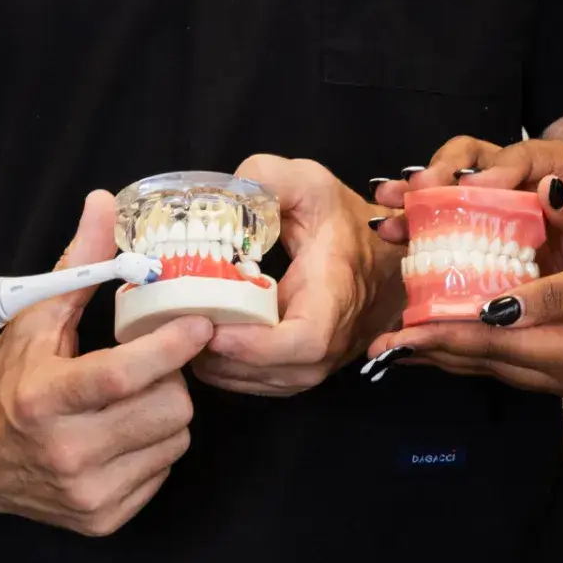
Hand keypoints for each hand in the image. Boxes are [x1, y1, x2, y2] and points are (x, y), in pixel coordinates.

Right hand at [0, 189, 210, 534]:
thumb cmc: (3, 378)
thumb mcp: (33, 319)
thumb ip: (78, 264)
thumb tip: (102, 204)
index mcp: (45, 398)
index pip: (127, 374)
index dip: (172, 346)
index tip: (199, 324)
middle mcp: (66, 453)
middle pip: (169, 410)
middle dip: (170, 378)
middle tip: (151, 364)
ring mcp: (85, 493)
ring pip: (174, 442)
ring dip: (165, 414)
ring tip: (133, 398)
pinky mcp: (99, 520)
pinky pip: (161, 474)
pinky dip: (152, 450)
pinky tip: (122, 433)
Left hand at [191, 155, 398, 396]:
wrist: (383, 250)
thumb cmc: (342, 217)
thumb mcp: (308, 182)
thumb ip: (266, 178)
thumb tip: (224, 197)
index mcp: (334, 291)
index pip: (305, 340)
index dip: (256, 345)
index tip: (212, 328)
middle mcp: (334, 337)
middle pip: (279, 371)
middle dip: (225, 357)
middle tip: (179, 328)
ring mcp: (326, 358)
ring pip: (272, 383)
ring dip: (225, 369)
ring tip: (184, 338)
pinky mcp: (313, 365)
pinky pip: (273, 383)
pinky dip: (236, 373)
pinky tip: (206, 350)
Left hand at [361, 236, 562, 401]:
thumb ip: (551, 295)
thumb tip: (491, 307)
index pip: (488, 345)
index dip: (436, 337)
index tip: (393, 334)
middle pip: (486, 364)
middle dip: (431, 353)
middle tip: (380, 345)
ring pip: (500, 367)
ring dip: (453, 354)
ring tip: (407, 344)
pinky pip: (521, 361)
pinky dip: (485, 349)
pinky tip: (466, 337)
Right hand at [372, 136, 562, 274]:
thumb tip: (551, 188)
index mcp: (554, 165)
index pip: (521, 156)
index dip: (494, 170)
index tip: (473, 189)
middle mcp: (514, 174)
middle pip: (470, 158)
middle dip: (440, 172)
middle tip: (420, 190)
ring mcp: (488, 200)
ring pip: (444, 184)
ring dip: (413, 194)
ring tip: (388, 206)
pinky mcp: (471, 228)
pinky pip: (436, 218)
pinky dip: (411, 221)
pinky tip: (388, 229)